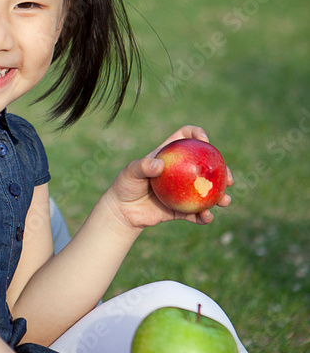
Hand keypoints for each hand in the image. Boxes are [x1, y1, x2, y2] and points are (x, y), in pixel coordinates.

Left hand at [103, 125, 232, 229]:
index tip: (205, 141)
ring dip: (220, 196)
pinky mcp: (182, 210)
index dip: (198, 134)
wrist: (123, 211)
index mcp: (171, 156)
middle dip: (222, 170)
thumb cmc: (126, 185)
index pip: (187, 138)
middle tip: (229, 178)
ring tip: (224, 201)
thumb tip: (159, 165)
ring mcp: (184, 191)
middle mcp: (181, 172)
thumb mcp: (130, 172)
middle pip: (207, 166)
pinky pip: (197, 213)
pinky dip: (204, 216)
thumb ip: (143, 167)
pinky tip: (207, 217)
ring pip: (207, 192)